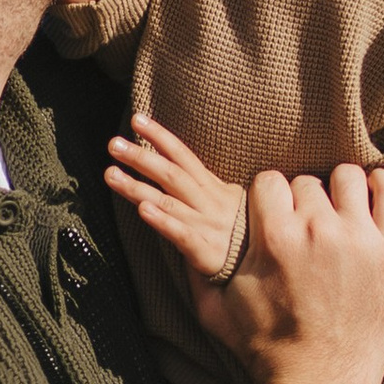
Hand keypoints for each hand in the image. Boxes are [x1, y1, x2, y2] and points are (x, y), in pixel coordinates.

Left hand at [105, 117, 249, 282]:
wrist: (272, 264)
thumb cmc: (245, 233)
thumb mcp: (230, 201)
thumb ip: (205, 186)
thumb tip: (183, 165)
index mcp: (212, 188)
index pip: (183, 156)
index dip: (161, 136)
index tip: (137, 119)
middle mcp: (208, 202)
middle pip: (171, 174)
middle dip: (141, 157)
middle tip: (113, 143)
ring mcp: (207, 225)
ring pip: (168, 202)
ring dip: (137, 187)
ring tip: (111, 174)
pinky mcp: (205, 252)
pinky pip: (181, 234)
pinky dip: (163, 221)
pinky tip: (143, 210)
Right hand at [178, 164, 383, 383]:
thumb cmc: (264, 349)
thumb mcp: (217, 308)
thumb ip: (196, 263)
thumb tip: (163, 227)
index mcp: (274, 239)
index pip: (269, 180)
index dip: (268, 197)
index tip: (273, 216)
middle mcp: (318, 231)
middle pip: (306, 181)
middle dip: (300, 201)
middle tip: (303, 227)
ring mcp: (360, 240)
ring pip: (347, 178)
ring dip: (338, 191)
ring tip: (335, 214)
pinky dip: (381, 187)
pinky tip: (370, 199)